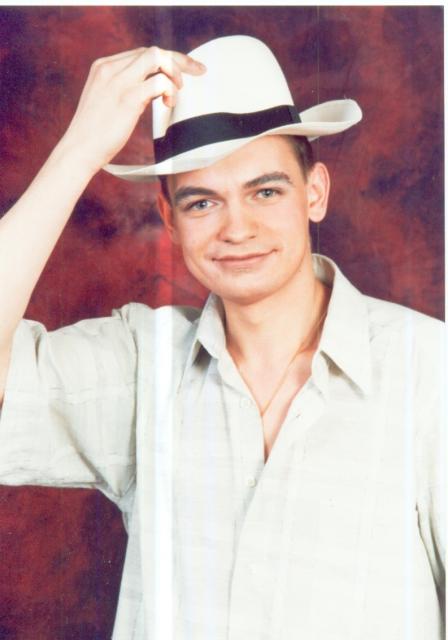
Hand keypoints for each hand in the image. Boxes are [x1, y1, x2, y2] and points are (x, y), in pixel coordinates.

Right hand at [58, 46, 205, 174]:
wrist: (79, 150)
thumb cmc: (95, 134)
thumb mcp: (107, 102)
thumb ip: (127, 89)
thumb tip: (155, 89)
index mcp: (103, 66)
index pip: (141, 52)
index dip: (166, 59)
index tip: (183, 70)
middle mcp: (110, 68)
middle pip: (152, 51)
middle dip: (179, 60)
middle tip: (198, 72)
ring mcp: (118, 81)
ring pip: (156, 57)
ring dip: (174, 72)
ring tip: (178, 92)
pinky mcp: (128, 98)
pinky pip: (159, 82)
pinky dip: (170, 90)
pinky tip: (168, 103)